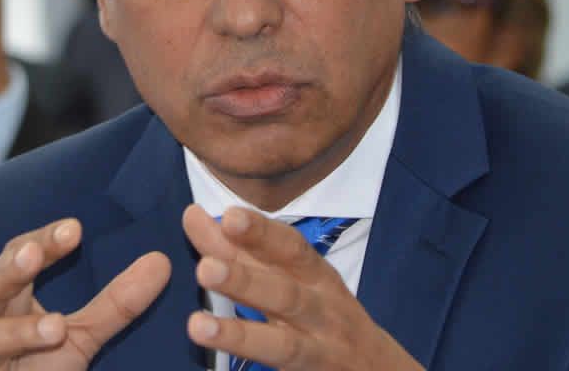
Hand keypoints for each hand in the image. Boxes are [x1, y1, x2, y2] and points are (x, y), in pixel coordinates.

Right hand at [0, 218, 170, 370]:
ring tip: (55, 328)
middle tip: (35, 254)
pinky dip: (12, 359)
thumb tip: (160, 262)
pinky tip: (45, 347)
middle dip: (9, 269)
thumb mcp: (78, 337)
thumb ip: (116, 304)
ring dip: (16, 332)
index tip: (75, 229)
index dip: (42, 241)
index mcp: (3, 298)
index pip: (18, 256)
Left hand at [183, 205, 422, 370]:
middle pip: (286, 295)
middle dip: (246, 282)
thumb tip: (193, 214)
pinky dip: (249, 365)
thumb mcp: (288, 276)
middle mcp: (323, 311)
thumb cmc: (320, 311)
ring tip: (198, 326)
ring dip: (240, 335)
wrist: (376, 369)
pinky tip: (216, 364)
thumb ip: (239, 250)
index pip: (292, 249)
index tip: (230, 217)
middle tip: (205, 269)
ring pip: (282, 344)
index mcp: (317, 278)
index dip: (262, 233)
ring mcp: (320, 350)